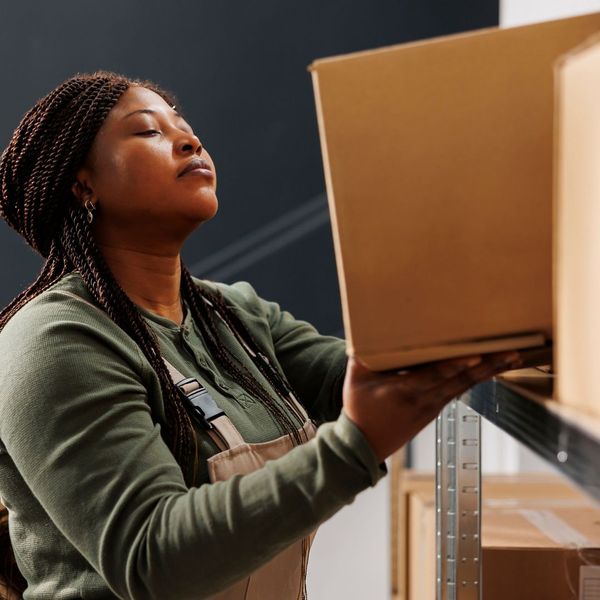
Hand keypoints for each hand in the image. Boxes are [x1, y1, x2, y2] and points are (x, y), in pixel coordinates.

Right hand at [342, 351, 521, 462]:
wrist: (364, 445)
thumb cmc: (359, 409)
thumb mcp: (354, 381)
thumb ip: (360, 356)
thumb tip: (365, 329)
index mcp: (402, 391)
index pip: (432, 377)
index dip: (454, 367)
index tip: (475, 356)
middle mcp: (423, 399)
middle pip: (458, 380)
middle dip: (484, 365)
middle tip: (509, 351)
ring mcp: (433, 406)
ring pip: (464, 386)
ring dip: (489, 371)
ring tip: (511, 356)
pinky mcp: (436, 409)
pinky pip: (460, 390)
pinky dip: (478, 378)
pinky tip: (494, 368)